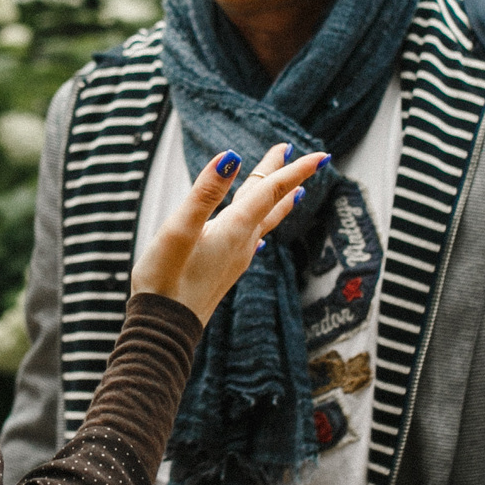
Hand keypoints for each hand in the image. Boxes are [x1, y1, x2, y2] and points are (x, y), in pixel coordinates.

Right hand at [128, 143, 327, 324]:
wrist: (164, 329)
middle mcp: (242, 243)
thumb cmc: (165, 280)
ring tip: (294, 191)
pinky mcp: (225, 271)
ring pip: (264, 222)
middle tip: (302, 155)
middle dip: (285, 176)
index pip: (270, 191)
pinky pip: (252, 240)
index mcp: (234, 229)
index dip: (294, 170)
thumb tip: (231, 158)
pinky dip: (261, 228)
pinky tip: (259, 238)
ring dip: (278, 201)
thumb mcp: (179, 229)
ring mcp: (235, 259)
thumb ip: (204, 192)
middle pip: (269, 202)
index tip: (321, 155)